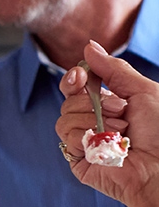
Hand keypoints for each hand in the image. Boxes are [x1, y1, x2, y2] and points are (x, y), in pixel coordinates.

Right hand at [57, 41, 158, 206]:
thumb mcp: (142, 91)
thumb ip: (113, 69)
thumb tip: (89, 47)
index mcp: (110, 105)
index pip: (78, 86)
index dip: (75, 78)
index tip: (80, 76)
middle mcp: (95, 122)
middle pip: (68, 99)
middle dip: (90, 101)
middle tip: (119, 111)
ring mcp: (85, 141)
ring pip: (64, 116)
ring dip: (93, 120)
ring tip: (119, 132)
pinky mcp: (78, 159)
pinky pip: (65, 137)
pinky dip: (85, 136)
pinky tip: (105, 144)